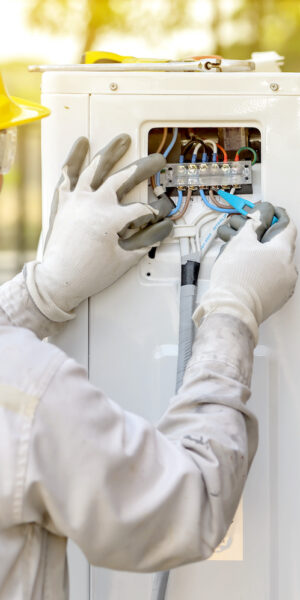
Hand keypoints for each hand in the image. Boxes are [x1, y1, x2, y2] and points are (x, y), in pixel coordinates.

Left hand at [25, 134, 172, 321]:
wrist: (58, 280)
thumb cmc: (88, 274)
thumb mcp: (124, 259)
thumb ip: (147, 241)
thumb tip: (164, 228)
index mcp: (111, 219)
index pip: (142, 209)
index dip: (156, 211)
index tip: (161, 213)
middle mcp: (94, 204)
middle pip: (125, 178)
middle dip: (145, 168)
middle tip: (157, 161)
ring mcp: (77, 200)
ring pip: (96, 167)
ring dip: (111, 151)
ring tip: (123, 140)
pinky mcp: (64, 201)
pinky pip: (68, 174)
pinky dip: (74, 157)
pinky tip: (82, 144)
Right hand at [193, 204, 297, 342]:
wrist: (231, 309)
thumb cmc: (235, 280)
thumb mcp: (239, 242)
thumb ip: (252, 225)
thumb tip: (257, 218)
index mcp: (283, 252)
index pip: (286, 226)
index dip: (276, 216)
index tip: (269, 213)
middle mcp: (289, 269)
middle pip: (280, 246)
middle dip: (265, 239)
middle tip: (250, 235)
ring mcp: (285, 286)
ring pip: (276, 264)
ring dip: (263, 257)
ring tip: (244, 257)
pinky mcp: (277, 298)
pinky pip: (273, 279)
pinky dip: (263, 272)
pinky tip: (247, 272)